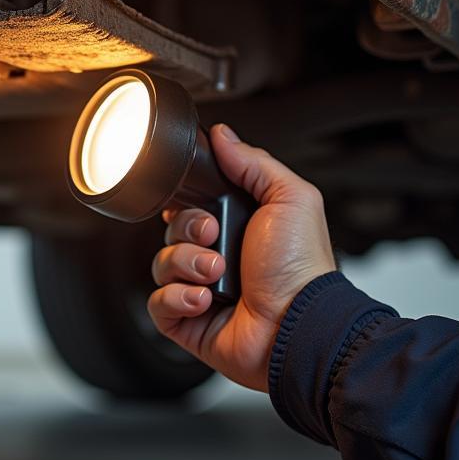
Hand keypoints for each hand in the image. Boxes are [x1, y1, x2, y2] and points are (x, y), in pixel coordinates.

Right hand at [147, 124, 335, 390]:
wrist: (298, 324)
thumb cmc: (302, 268)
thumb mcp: (290, 199)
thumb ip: (254, 163)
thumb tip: (223, 135)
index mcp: (237, 227)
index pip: (190, 205)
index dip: (187, 203)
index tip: (200, 204)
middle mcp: (216, 256)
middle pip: (172, 230)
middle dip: (189, 231)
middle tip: (215, 237)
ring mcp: (199, 289)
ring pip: (161, 264)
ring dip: (186, 265)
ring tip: (215, 274)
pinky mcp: (186, 320)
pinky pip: (156, 302)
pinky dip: (176, 298)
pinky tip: (204, 299)